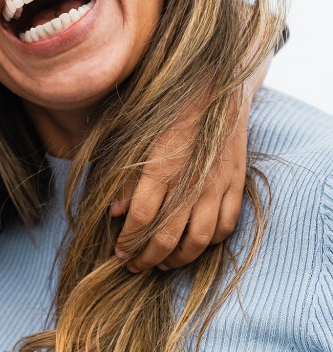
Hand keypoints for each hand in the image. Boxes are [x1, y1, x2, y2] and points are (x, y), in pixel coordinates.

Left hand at [110, 55, 267, 272]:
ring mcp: (219, 184)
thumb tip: (114, 211)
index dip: (129, 241)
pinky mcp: (237, 182)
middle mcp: (192, 180)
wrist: (215, 85)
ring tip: (162, 264)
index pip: (143, 217)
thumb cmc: (167, 107)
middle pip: (169, 235)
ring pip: (201, 238)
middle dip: (148, 257)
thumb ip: (126, 175)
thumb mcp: (136, 134)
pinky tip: (195, 244)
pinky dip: (211, 242)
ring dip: (179, 257)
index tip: (118, 252)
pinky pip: (227, 224)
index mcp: (162, 166)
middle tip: (133, 267)